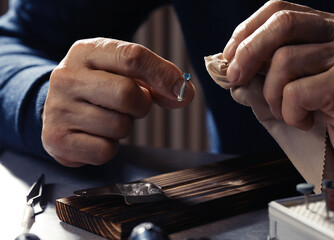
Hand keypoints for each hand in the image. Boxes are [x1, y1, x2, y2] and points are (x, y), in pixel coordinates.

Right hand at [42, 38, 193, 166]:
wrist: (59, 107)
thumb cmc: (100, 87)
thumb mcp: (124, 72)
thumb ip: (157, 79)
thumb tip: (185, 94)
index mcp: (86, 52)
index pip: (132, 57)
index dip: (162, 74)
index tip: (179, 89)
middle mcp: (66, 77)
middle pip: (127, 94)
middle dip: (141, 105)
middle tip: (132, 106)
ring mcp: (58, 109)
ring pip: (119, 126)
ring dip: (124, 127)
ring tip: (107, 118)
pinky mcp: (57, 139)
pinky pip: (105, 151)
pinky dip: (109, 147)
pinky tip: (96, 135)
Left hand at [223, 0, 333, 166]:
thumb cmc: (328, 110)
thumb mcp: (298, 83)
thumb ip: (269, 72)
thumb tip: (232, 72)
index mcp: (324, 28)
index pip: (279, 9)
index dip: (247, 30)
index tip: (229, 55)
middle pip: (282, 24)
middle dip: (248, 52)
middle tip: (235, 78)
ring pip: (284, 61)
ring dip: (272, 95)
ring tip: (285, 111)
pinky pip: (296, 93)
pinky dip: (289, 114)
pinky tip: (304, 122)